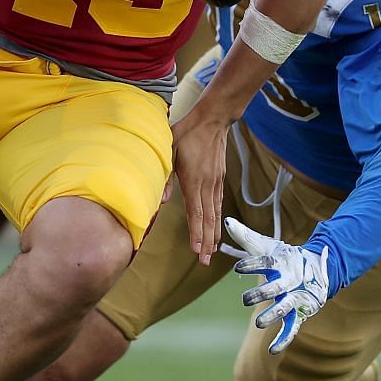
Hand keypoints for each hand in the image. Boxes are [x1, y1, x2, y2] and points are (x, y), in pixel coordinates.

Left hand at [171, 108, 227, 264]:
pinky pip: (219, 204)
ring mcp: (216, 182)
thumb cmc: (187, 133)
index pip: (195, 212)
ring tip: (212, 251)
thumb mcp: (169, 150)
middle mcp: (208, 184)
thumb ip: (164, 177)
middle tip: (205, 261)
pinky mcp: (220, 179)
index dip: (196, 233)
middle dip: (207, 241)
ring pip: (215, 214)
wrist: (212, 120)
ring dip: (214, 234)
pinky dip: (218, 220)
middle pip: (208, 218)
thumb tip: (160, 201)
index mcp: (194, 179)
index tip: (197, 250)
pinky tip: (217, 229)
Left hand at [224, 216, 329, 353]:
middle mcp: (289, 280)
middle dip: (261, 293)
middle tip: (245, 299)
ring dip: (272, 315)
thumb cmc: (285, 258)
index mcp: (281, 263)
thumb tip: (227, 221)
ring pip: (284, 308)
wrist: (318, 269)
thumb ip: (246, 237)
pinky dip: (284, 340)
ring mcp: (296, 297)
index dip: (252, 265)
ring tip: (258, 323)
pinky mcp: (299, 313)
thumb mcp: (267, 246)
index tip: (237, 268)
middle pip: (276, 287)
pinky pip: (292, 328)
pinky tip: (272, 350)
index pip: (265, 262)